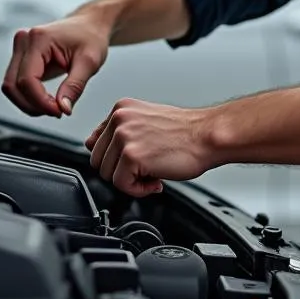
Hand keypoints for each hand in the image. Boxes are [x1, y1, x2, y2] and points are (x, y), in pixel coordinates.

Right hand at [2, 13, 109, 117]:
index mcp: (39, 38)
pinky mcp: (22, 58)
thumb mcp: (90, 62)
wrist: (90, 25)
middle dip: (33, 105)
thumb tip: (63, 109)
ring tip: (54, 108)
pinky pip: (16, 83)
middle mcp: (24, 41)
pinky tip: (48, 101)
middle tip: (57, 112)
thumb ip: (75, 86)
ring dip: (29, 104)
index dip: (40, 101)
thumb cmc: (91, 37)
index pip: (27, 79)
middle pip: (13, 85)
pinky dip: (29, 97)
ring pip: (11, 86)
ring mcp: (20, 49)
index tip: (59, 112)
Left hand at [86, 98, 213, 197]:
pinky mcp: (130, 155)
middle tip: (147, 168)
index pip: (98, 143)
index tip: (135, 159)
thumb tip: (91, 145)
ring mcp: (123, 136)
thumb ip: (118, 131)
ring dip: (131, 181)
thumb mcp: (145, 122)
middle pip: (98, 161)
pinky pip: (121, 185)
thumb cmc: (185, 132)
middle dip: (121, 171)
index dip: (117, 158)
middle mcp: (119, 119)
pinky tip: (156, 180)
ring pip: (107, 175)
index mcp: (121, 108)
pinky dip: (138, 190)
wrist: (208, 136)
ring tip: (153, 172)